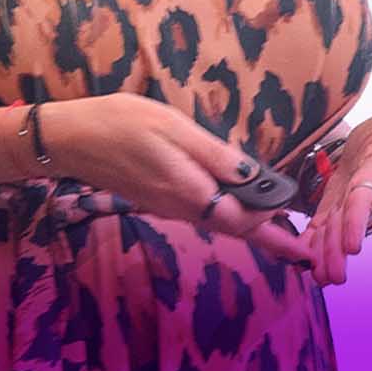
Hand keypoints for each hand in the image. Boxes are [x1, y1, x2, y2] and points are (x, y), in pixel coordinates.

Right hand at [48, 93, 313, 266]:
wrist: (69, 139)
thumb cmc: (121, 122)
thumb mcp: (172, 126)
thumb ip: (213, 154)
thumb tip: (252, 177)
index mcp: (189, 191)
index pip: (242, 219)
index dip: (272, 224)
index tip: (301, 232)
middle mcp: (180, 207)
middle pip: (233, 227)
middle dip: (268, 237)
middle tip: (301, 248)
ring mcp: (166, 205)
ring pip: (216, 221)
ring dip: (248, 226)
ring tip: (277, 228)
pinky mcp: (156, 198)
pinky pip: (200, 212)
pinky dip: (224, 213)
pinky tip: (233, 204)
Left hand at [305, 103, 371, 285]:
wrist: (369, 145)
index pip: (365, 202)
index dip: (357, 221)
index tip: (352, 245)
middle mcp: (360, 198)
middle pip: (346, 226)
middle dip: (338, 251)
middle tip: (331, 275)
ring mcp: (344, 206)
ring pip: (332, 234)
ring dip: (324, 255)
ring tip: (318, 278)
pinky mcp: (330, 208)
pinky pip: (319, 230)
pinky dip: (311, 245)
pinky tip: (302, 260)